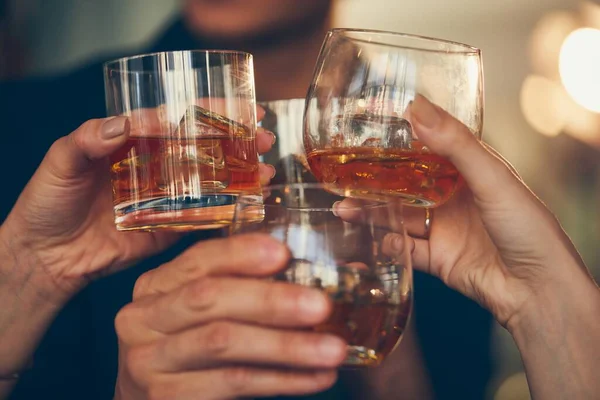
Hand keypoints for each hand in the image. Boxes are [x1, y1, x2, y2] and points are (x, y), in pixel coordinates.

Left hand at [0, 107, 276, 303]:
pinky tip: (252, 202)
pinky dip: (228, 210)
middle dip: (238, 140)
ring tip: (267, 171)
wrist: (46, 257)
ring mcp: (167, 197)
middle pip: (204, 146)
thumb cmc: (47, 203)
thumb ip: (86, 141)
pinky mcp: (170, 228)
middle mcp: (156, 166)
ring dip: (241, 173)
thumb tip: (122, 124)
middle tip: (266, 137)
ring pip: (210, 180)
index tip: (241, 109)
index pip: (177, 118)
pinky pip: (203, 217)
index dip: (210, 111)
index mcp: (134, 142)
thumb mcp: (60, 162)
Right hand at [114, 234, 345, 399]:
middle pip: (208, 298)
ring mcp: (151, 361)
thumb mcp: (198, 310)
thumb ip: (237, 287)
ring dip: (286, 345)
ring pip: (223, 343)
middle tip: (321, 305)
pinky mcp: (168, 397)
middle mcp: (144, 318)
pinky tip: (315, 377)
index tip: (283, 253)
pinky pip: (234, 383)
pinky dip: (282, 379)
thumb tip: (304, 272)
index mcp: (156, 286)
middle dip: (270, 300)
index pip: (198, 260)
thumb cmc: (188, 345)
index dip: (240, 253)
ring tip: (332, 349)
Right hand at [336, 95, 593, 327]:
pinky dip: (388, 245)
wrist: (537, 291)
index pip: (428, 149)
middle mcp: (454, 198)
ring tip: (343, 207)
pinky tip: (375, 239)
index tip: (367, 132)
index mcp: (471, 172)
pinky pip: (405, 250)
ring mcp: (444, 229)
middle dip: (375, 181)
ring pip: (399, 217)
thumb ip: (455, 144)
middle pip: (405, 185)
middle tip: (344, 174)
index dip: (399, 141)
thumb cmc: (528, 229)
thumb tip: (417, 108)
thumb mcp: (493, 178)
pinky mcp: (438, 259)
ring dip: (372, 213)